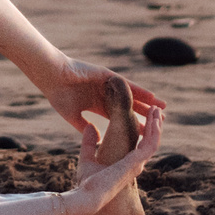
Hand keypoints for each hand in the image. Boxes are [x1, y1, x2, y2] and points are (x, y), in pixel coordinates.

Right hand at [38, 56, 164, 159]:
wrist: (51, 76)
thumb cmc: (57, 94)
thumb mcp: (71, 115)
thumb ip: (83, 126)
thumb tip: (95, 138)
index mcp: (96, 104)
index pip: (119, 118)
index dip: (131, 125)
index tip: (144, 135)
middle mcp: (105, 94)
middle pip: (129, 107)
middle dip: (144, 115)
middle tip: (161, 123)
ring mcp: (107, 84)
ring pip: (132, 95)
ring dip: (147, 102)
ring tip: (163, 109)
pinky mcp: (107, 76)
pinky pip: (127, 84)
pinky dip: (140, 90)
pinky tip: (152, 96)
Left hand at [65, 106, 163, 214]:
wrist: (87, 196)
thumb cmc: (86, 183)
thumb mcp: (87, 158)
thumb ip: (89, 143)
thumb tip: (90, 126)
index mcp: (125, 165)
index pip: (139, 145)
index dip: (143, 131)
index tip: (143, 117)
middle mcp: (134, 165)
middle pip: (149, 142)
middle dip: (153, 125)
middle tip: (154, 110)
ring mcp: (137, 164)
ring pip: (153, 141)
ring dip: (156, 125)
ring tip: (156, 110)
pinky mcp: (136, 162)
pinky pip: (150, 144)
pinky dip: (154, 132)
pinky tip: (155, 120)